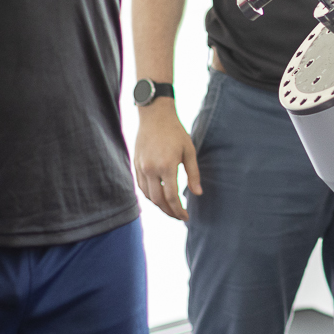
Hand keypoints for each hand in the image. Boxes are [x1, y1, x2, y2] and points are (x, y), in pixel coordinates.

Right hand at [135, 102, 202, 220]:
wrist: (155, 115)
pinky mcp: (136, 165)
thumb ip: (193, 174)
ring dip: (159, 205)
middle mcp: (151, 169)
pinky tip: (159, 197)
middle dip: (169, 212)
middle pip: (158, 200)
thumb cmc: (176, 132)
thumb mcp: (189, 151)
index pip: (172, 197)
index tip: (186, 217)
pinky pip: (141, 187)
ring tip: (171, 209)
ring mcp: (141, 167)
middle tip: (179, 216)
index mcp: (167, 166)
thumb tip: (198, 194)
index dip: (179, 211)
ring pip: (148, 195)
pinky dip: (150, 196)